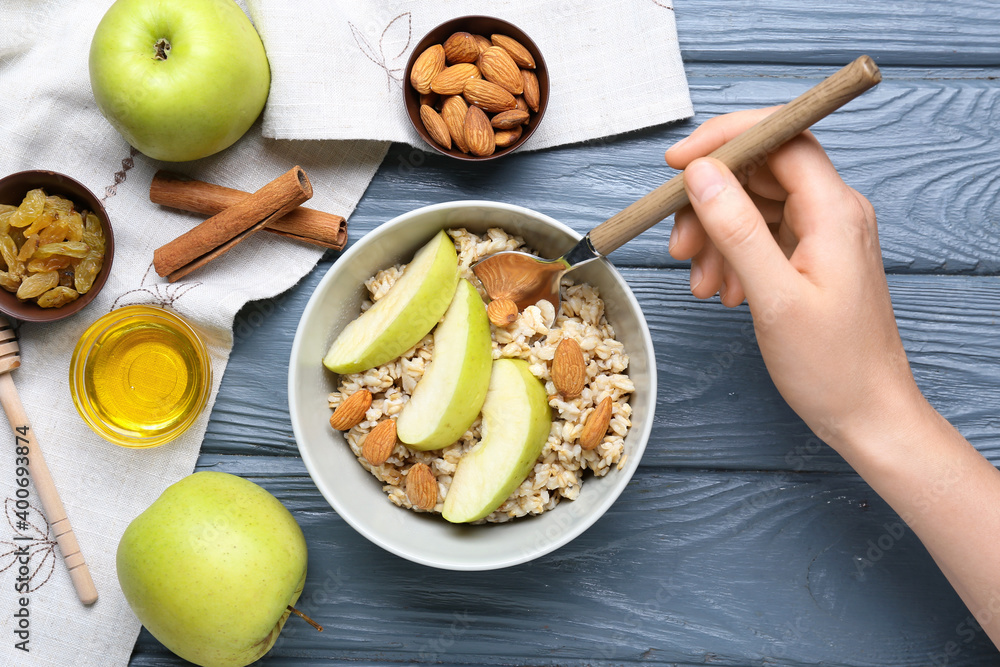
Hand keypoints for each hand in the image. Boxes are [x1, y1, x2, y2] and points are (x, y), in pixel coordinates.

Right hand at [665, 108, 925, 452]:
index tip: (679, 163)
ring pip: (753, 206)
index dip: (725, 140)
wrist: (867, 414)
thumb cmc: (832, 366)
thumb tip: (702, 174)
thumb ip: (736, 228)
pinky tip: (723, 289)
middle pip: (759, 173)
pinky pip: (761, 236)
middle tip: (681, 244)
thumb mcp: (773, 296)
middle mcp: (834, 213)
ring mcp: (823, 235)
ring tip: (702, 281)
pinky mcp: (812, 257)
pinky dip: (732, 256)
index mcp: (835, 211)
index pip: (780, 138)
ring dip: (716, 237)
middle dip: (710, 202)